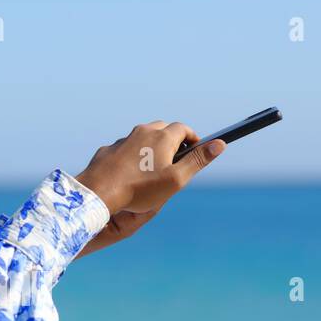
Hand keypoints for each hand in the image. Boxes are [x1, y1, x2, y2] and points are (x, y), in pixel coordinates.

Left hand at [73, 121, 224, 257]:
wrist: (100, 192)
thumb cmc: (140, 189)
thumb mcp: (176, 179)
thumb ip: (198, 161)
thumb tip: (220, 144)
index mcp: (163, 136)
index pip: (184, 129)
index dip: (193, 139)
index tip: (196, 150)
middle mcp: (144, 131)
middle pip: (164, 129)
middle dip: (173, 140)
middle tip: (176, 158)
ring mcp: (124, 139)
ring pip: (143, 137)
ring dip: (152, 146)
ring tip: (154, 167)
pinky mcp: (110, 149)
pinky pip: (126, 148)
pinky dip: (133, 155)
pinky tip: (131, 173)